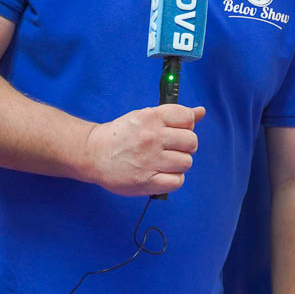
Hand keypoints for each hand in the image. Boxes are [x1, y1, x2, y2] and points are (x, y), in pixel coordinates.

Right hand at [81, 105, 204, 195]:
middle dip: (185, 145)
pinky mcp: (147, 181)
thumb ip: (174, 115)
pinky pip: (177, 181)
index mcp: (151, 118)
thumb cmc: (122, 134)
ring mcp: (150, 160)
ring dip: (178, 163)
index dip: (186, 125)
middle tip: (170, 148)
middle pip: (191, 141)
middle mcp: (152, 137)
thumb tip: (201, 112)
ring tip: (163, 161)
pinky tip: (161, 173)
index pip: (187, 118)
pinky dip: (173, 179)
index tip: (176, 130)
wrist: (94, 154)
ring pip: (186, 162)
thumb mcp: (145, 117)